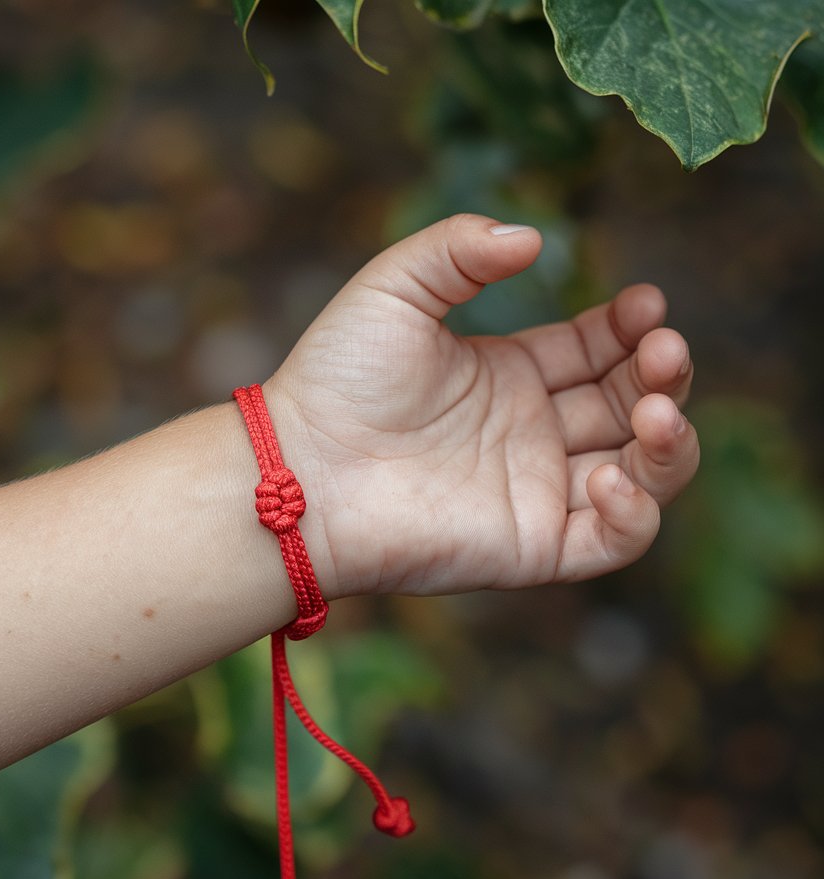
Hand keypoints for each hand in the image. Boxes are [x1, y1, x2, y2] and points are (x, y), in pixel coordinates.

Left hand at [266, 214, 698, 598]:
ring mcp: (533, 493)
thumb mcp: (396, 287)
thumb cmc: (336, 379)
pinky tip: (606, 474)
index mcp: (506, 376)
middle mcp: (528, 435)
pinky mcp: (530, 549)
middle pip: (628, 404)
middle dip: (661, 372)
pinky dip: (634, 514)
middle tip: (663, 347)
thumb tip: (534, 237)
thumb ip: (460, 251)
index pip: (595, 350)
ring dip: (669, 442)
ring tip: (655, 406)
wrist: (300, 468)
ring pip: (641, 474)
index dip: (630, 327)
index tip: (645, 303)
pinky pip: (611, 541)